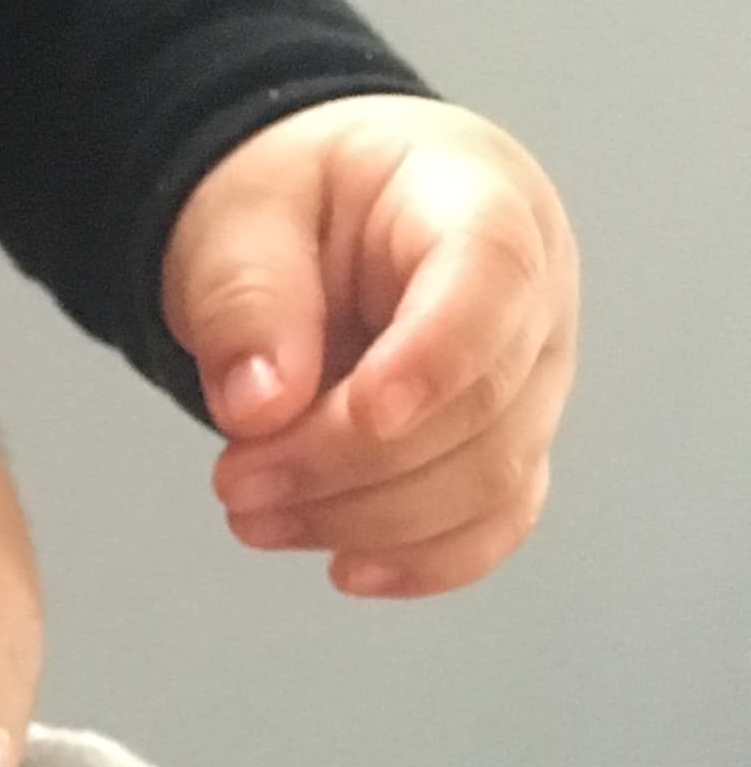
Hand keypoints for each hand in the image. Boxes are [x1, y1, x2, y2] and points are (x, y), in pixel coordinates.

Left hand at [165, 95, 579, 597]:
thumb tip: (260, 407)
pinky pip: (497, 521)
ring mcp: (531, 377)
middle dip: (348, 461)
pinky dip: (424, 560)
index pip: (491, 276)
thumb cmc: (292, 203)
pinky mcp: (508, 443)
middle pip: (482, 403)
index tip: (361, 414)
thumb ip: (245, 297)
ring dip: (367, 519)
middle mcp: (532, 293)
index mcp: (476, 199)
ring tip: (253, 516)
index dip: (436, 357)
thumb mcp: (238, 217)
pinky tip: (345, 568)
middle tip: (234, 481)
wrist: (318, 222)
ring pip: (491, 478)